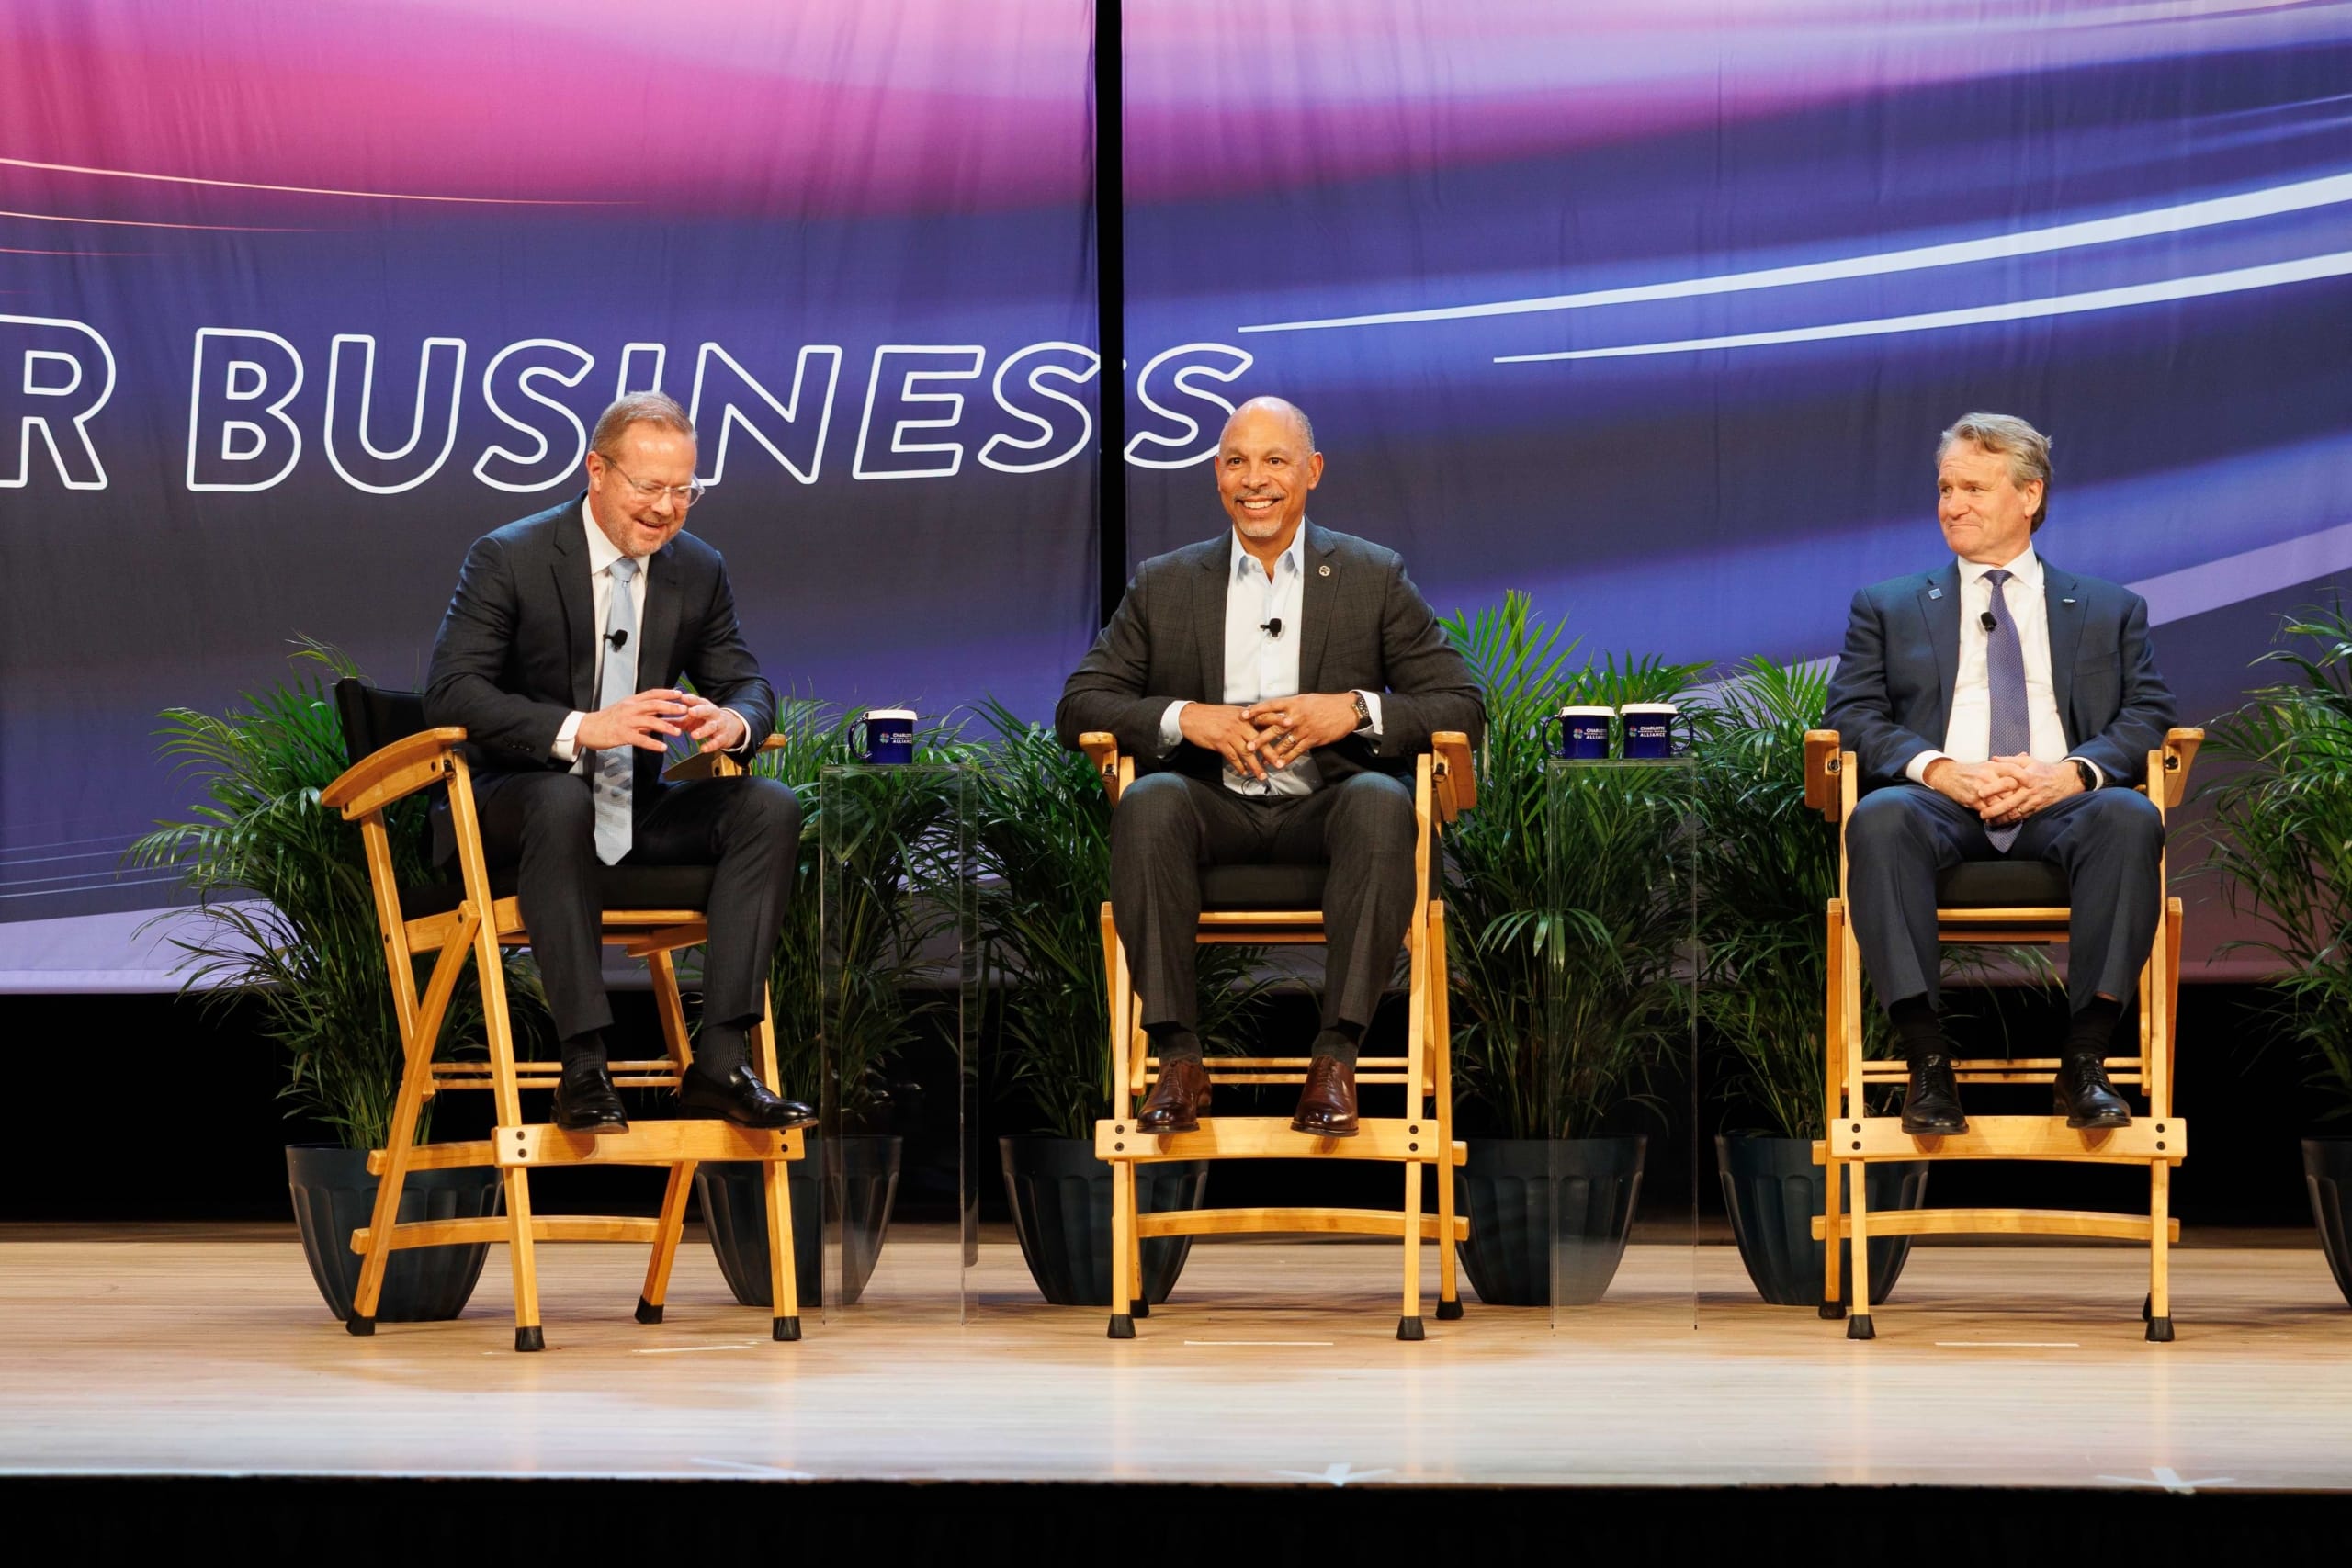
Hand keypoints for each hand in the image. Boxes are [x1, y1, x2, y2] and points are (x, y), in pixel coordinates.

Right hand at [576, 689, 687, 752]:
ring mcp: (626, 721)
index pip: (652, 693)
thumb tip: (658, 714)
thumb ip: (641, 712)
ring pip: (649, 722)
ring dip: (665, 726)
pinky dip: (653, 744)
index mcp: (631, 701)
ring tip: (678, 732)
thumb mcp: (624, 710)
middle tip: (685, 710)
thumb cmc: (607, 720)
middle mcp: (630, 709)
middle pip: (654, 705)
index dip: (667, 693)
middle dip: (670, 707)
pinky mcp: (622, 735)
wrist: (587, 728)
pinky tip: (663, 748)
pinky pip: (641, 740)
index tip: (680, 693)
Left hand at [679, 695, 746, 753]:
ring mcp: (719, 724)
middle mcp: (712, 713)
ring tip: (694, 735)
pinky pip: (717, 741)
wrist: (731, 727)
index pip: (696, 700)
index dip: (689, 699)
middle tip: (690, 712)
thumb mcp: (691, 718)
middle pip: (706, 710)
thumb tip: (656, 719)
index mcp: (703, 706)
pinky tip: (703, 749)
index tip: (681, 697)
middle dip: (699, 710)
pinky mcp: (724, 736)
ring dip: (703, 730)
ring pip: (712, 726)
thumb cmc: (705, 721)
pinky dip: (710, 745)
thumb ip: (675, 719)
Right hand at [1178, 702, 1273, 779]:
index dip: (1277, 720)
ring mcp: (1230, 733)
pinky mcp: (1220, 742)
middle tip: (1281, 764)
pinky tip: (1244, 772)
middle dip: (1271, 753)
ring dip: (1256, 766)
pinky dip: (1239, 766)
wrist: (1191, 717)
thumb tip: (1257, 725)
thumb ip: (1244, 720)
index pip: (1264, 717)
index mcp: (1244, 715)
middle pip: (1260, 740)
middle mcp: (1240, 724)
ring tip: (1263, 776)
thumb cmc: (1211, 716)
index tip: (1291, 724)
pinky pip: (1233, 757)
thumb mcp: (1230, 713)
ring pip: (1247, 752)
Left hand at [1242, 693, 1360, 772]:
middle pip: (1274, 727)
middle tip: (1247, 746)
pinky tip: (1279, 764)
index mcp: (1293, 703)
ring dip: (1272, 753)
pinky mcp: (1313, 739)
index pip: (1270, 706)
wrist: (1345, 710)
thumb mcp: (1305, 699)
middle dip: (1260, 738)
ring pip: (1284, 742)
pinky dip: (1287, 758)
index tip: (1243, 715)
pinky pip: (1297, 750)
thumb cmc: (1324, 703)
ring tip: (1261, 760)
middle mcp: (1297, 716)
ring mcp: (1305, 729)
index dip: (1256, 710)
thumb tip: (1273, 709)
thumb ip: (1289, 705)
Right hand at [1921, 756, 2019, 811]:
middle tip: (2026, 803)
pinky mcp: (1972, 800)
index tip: (2032, 785)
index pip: (2013, 770)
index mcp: (1992, 767)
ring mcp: (1979, 789)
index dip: (2024, 778)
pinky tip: (2000, 818)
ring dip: (2008, 810)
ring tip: (2016, 814)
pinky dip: (1995, 815)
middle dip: (2018, 797)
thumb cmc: (1972, 771)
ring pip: (2000, 802)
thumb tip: (2025, 755)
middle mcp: (1987, 776)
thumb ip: (2008, 762)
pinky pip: (1988, 811)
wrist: (1948, 776)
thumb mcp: (1989, 764)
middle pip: (2009, 789)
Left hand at [1972, 753, 2083, 826]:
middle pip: (2009, 803)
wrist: (2066, 781)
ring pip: (2015, 814)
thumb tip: (1992, 759)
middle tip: (1981, 814)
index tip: (1980, 792)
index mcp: (2026, 777)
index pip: (2007, 784)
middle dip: (1994, 810)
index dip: (1993, 788)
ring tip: (1988, 822)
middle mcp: (2029, 792)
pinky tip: (2001, 823)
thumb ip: (2009, 761)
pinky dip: (2011, 822)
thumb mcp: (2028, 761)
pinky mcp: (2036, 810)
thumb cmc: (2044, 770)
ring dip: (2001, 819)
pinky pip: (2022, 818)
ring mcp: (2033, 802)